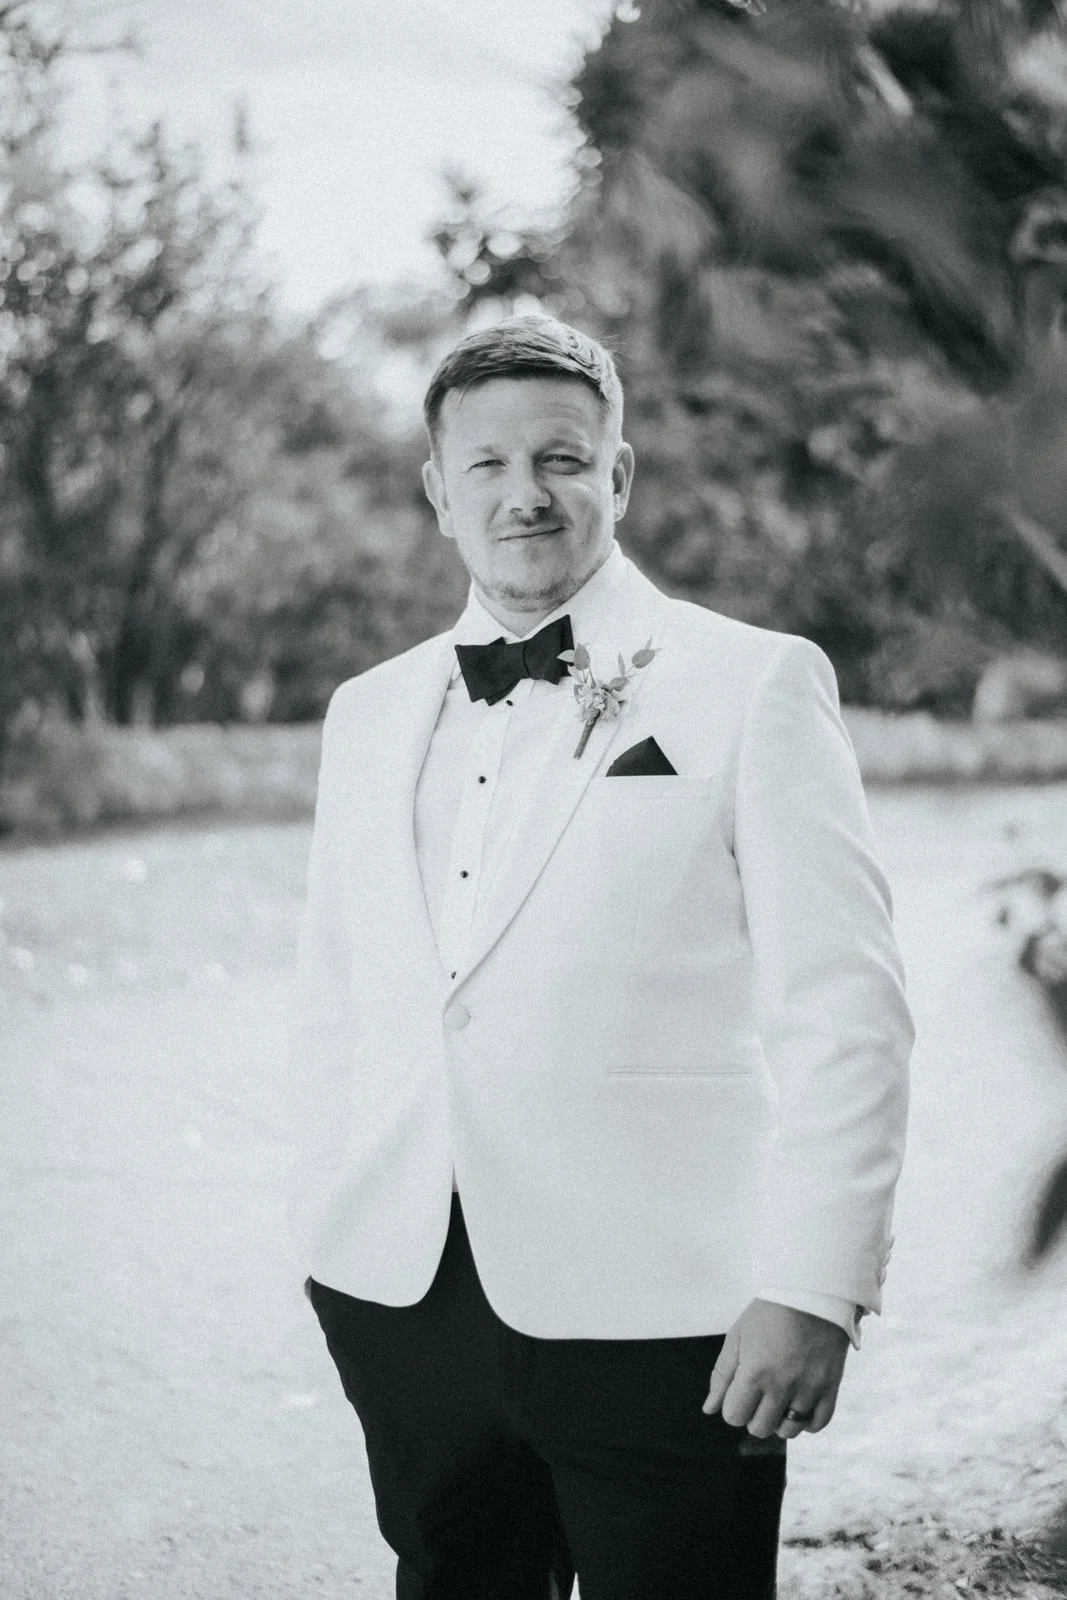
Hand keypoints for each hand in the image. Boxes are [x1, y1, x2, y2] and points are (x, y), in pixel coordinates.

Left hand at [702, 1298, 848, 1439]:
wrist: (811, 1293)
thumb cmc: (769, 1313)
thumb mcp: (738, 1336)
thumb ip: (722, 1375)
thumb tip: (710, 1409)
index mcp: (755, 1372)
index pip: (734, 1416)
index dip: (733, 1406)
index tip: (740, 1390)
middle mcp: (782, 1385)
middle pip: (760, 1428)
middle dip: (753, 1414)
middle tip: (759, 1392)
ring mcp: (809, 1389)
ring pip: (789, 1431)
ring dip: (779, 1420)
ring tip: (779, 1397)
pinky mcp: (831, 1387)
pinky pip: (817, 1424)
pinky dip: (806, 1421)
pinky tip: (799, 1403)